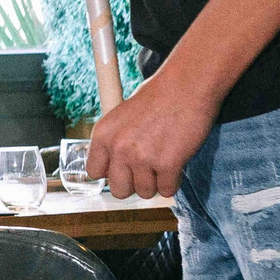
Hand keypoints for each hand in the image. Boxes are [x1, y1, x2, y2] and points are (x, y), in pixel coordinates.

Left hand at [87, 67, 216, 201]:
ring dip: (156, 183)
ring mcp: (142, 158)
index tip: (123, 170)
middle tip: (146, 171)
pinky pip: (167, 190)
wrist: (184, 87)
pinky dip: (173, 183)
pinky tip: (175, 166)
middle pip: (119, 190)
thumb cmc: (156, 99)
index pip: (94, 172)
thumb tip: (112, 169)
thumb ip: (114, 142)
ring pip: (145, 193)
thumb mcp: (121, 117)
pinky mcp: (168, 164)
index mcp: (103, 135)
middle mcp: (118, 148)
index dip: (111, 174)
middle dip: (133, 185)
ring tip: (163, 164)